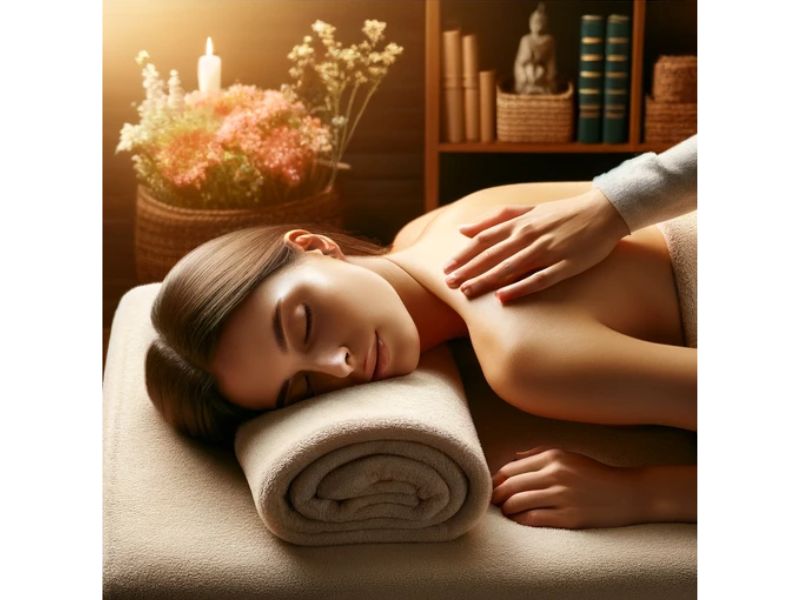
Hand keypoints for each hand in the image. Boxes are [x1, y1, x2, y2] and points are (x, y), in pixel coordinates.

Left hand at [443, 188, 629, 301]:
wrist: (604, 211)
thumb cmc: (562, 213)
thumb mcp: (527, 209)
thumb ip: (495, 219)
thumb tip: (464, 229)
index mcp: (520, 223)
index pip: (484, 240)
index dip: (464, 255)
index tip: (446, 268)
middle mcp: (530, 236)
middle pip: (493, 255)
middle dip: (469, 270)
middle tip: (449, 284)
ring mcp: (547, 250)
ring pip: (510, 268)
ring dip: (487, 280)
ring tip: (467, 292)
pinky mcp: (565, 265)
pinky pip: (539, 279)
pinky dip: (520, 288)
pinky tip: (503, 298)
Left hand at [490, 447, 644, 528]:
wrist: (627, 493)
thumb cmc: (593, 474)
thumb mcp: (567, 456)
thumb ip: (538, 455)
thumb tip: (510, 459)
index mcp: (553, 457)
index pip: (510, 469)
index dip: (497, 481)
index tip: (493, 488)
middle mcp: (556, 474)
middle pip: (511, 486)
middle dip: (497, 496)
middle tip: (494, 503)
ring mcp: (563, 496)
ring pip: (519, 503)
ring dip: (507, 510)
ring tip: (507, 512)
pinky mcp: (570, 517)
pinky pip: (534, 519)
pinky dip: (521, 520)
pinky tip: (520, 520)